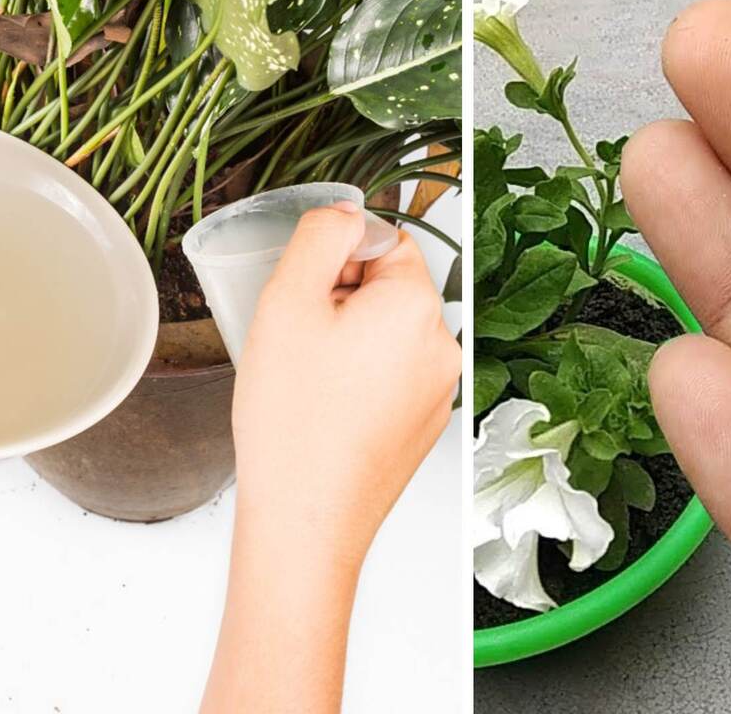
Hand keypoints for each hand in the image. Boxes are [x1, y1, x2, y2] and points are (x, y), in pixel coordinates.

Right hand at [202, 201, 458, 713]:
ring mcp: (438, 390)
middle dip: (343, 302)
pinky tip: (325, 411)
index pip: (386, 240)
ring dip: (349, 343)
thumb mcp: (288, 302)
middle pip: (390, 288)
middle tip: (300, 343)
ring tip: (309, 382)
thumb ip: (320, 236)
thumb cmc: (295, 422)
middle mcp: (442, 345)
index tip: (308, 296)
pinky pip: (392, 378)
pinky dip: (360, 382)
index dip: (337, 260)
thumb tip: (345, 210)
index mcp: (417, 305)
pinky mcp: (424, 426)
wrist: (307, 520)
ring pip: (389, 335)